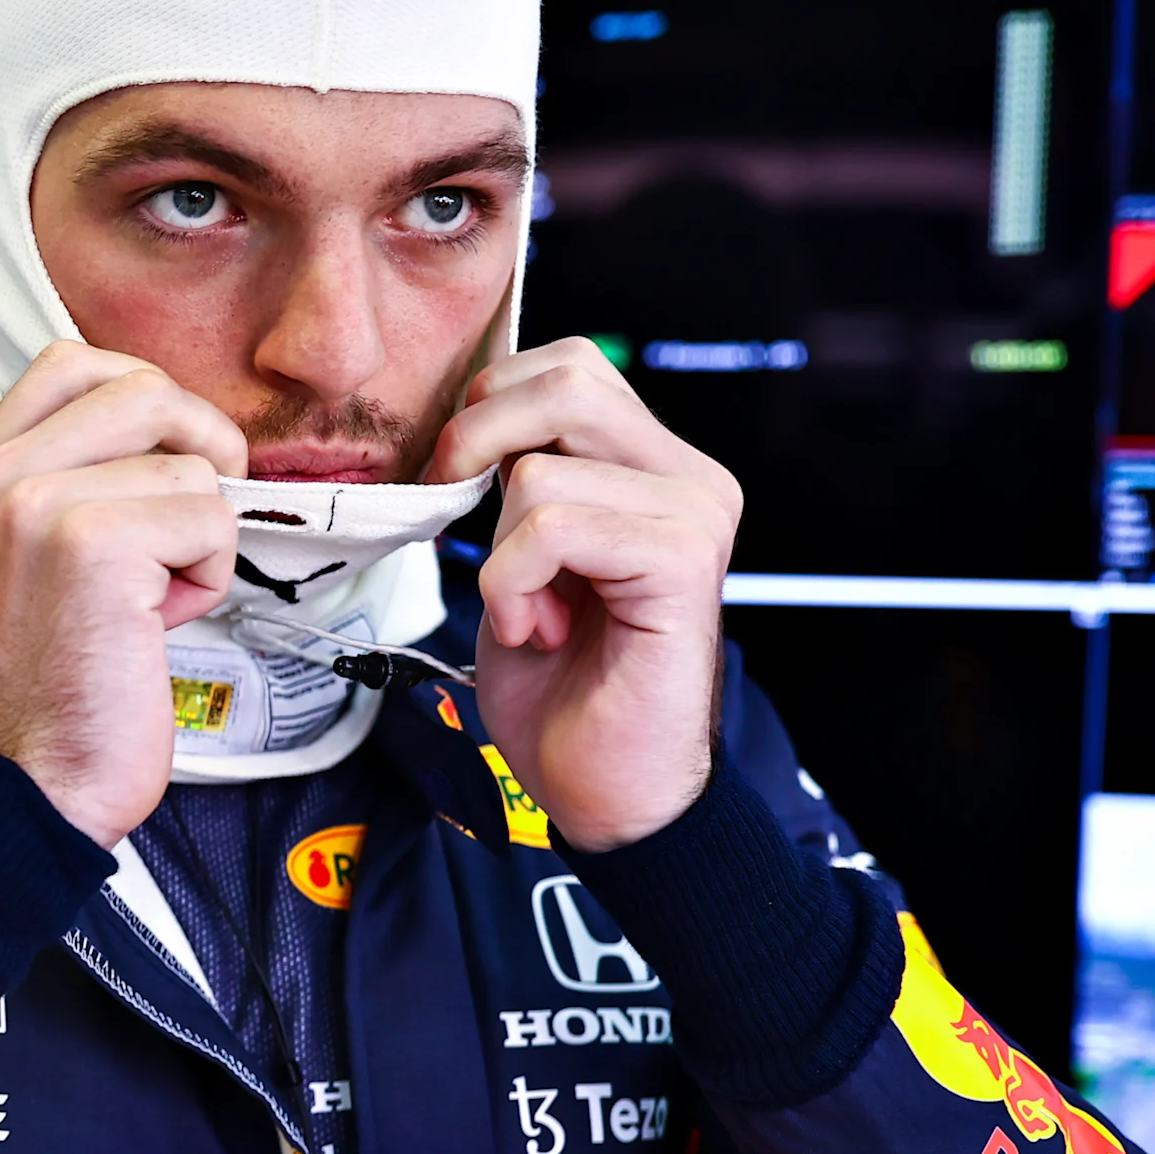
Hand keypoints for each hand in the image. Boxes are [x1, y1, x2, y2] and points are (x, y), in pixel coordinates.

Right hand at [0, 341, 248, 847]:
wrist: (37, 775)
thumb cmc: (55, 672)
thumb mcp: (30, 549)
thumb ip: (70, 474)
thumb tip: (171, 418)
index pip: (70, 362)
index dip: (144, 398)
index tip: (160, 461)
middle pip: (141, 387)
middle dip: (197, 447)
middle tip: (192, 518)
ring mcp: (36, 505)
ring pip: (188, 462)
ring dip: (199, 532)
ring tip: (153, 592)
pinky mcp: (93, 545)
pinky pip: (207, 517)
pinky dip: (207, 575)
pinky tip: (157, 622)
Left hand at [428, 339, 742, 850]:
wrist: (605, 786)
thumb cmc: (559, 680)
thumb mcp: (521, 555)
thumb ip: (514, 478)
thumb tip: (463, 421)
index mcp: (653, 464)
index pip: (564, 367)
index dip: (487, 412)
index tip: (458, 489)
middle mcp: (689, 476)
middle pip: (564, 380)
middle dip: (477, 443)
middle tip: (459, 519)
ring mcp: (695, 514)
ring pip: (542, 466)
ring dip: (498, 548)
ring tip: (528, 608)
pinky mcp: (683, 562)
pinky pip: (551, 527)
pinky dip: (512, 582)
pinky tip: (537, 630)